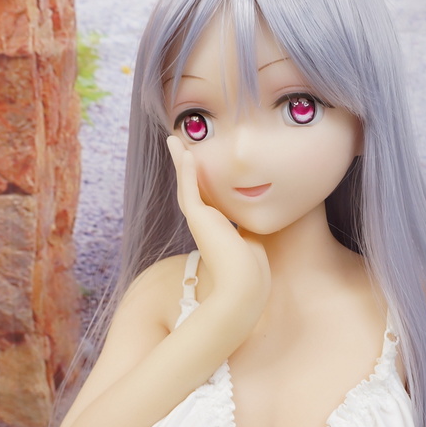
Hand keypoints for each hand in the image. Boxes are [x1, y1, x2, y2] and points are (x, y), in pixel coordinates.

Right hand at [166, 136, 269, 312]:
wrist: (245, 285)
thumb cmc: (252, 271)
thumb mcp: (252, 242)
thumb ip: (247, 231)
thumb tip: (250, 228)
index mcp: (217, 228)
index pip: (207, 198)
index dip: (201, 180)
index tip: (199, 164)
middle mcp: (205, 222)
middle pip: (191, 187)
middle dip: (185, 165)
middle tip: (177, 145)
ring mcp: (200, 220)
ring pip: (186, 184)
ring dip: (180, 161)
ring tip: (173, 141)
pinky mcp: (199, 218)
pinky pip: (190, 189)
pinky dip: (187, 171)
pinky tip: (187, 153)